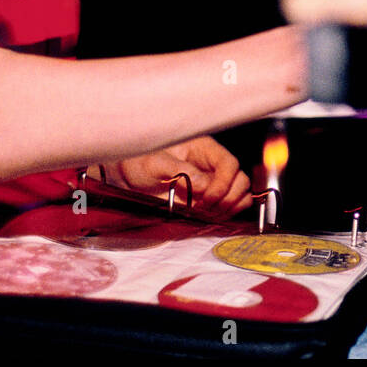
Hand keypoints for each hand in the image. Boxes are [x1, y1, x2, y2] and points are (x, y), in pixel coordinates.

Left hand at [105, 136, 252, 220]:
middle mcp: (212, 166)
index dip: (224, 183)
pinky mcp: (207, 200)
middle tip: (205, 208)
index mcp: (203, 149)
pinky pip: (229, 208)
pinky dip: (223, 215)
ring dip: (227, 208)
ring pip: (239, 196)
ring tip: (204, 213)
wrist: (126, 177)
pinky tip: (205, 216)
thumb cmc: (138, 161)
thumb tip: (203, 184)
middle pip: (240, 181)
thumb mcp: (154, 162)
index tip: (206, 197)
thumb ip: (180, 171)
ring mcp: (212, 184)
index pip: (230, 164)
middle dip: (227, 198)